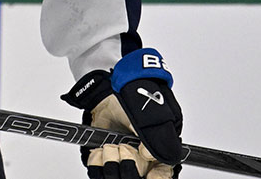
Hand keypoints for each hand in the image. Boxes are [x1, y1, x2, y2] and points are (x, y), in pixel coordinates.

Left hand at [62, 49, 184, 177]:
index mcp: (160, 150)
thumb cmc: (136, 98)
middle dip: (129, 166)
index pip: (163, 175)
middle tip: (124, 150)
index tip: (149, 176)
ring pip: (116, 176)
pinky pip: (98, 171)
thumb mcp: (154, 115)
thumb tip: (149, 156)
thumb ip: (159, 139)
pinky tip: (100, 151)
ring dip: (112, 163)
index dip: (157, 178)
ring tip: (111, 146)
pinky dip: (97, 163)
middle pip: (137, 177)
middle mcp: (142, 158)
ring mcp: (122, 158)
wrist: (109, 91)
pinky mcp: (104, 158)